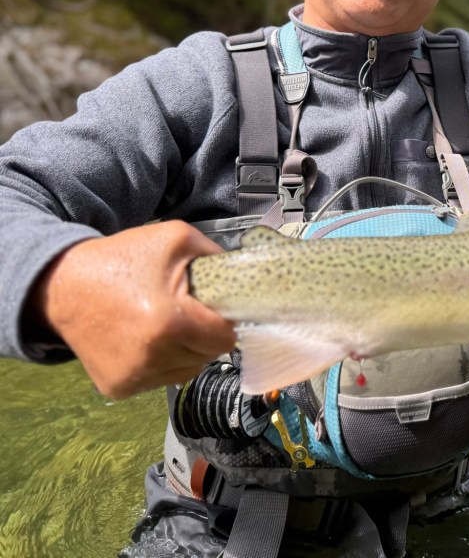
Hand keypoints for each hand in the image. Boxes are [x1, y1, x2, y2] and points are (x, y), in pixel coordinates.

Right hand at [28, 221, 236, 398]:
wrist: (63, 284)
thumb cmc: (123, 259)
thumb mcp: (177, 239)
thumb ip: (217, 257)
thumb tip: (247, 277)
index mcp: (171, 323)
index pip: (225, 339)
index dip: (223, 322)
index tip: (212, 310)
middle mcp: (153, 357)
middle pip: (207, 356)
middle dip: (204, 335)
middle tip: (183, 312)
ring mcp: (134, 377)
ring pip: (187, 371)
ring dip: (184, 352)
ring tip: (163, 325)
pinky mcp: (118, 388)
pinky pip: (159, 379)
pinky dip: (160, 362)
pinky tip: (144, 339)